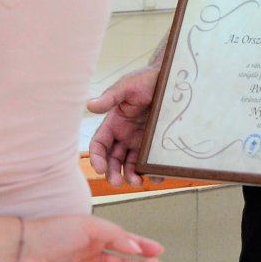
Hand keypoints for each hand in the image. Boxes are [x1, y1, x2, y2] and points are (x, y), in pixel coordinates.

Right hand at [87, 65, 158, 187]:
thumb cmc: (145, 80)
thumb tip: (89, 105)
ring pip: (130, 165)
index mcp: (113, 123)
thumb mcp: (127, 86)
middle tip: (117, 183)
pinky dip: (152, 172)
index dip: (97, 158)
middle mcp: (124, 135)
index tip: (100, 169)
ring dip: (130, 176)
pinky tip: (155, 177)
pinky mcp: (155, 145)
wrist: (171, 78)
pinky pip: (151, 162)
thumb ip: (110, 97)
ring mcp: (140, 141)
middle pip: (113, 160)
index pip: (99, 145)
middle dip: (112, 173)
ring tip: (137, 183)